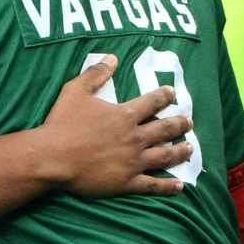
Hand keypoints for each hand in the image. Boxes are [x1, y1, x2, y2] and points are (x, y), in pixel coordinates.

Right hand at [30, 56, 193, 196]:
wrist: (53, 157)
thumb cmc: (62, 124)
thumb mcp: (75, 91)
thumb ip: (95, 74)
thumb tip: (112, 57)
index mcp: (124, 115)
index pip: (152, 103)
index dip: (164, 96)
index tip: (173, 94)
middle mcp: (134, 138)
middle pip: (165, 129)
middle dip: (180, 124)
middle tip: (189, 122)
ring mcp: (133, 161)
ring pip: (165, 155)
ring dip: (180, 152)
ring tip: (190, 149)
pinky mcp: (127, 182)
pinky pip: (152, 185)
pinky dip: (168, 186)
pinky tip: (180, 185)